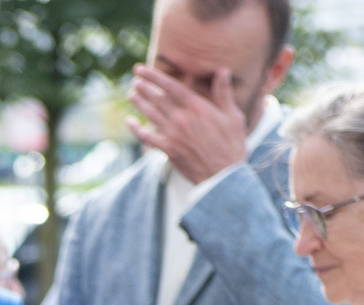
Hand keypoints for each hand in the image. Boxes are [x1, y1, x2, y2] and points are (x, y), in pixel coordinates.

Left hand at [127, 63, 254, 185]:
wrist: (223, 175)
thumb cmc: (232, 145)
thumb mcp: (233, 116)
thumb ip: (224, 93)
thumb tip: (223, 71)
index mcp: (197, 107)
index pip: (170, 86)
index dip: (153, 77)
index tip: (140, 70)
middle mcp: (182, 118)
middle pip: (157, 99)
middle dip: (144, 88)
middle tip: (135, 80)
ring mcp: (173, 135)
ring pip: (151, 115)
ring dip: (139, 104)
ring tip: (131, 95)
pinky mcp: (168, 150)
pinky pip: (148, 138)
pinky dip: (137, 129)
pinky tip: (130, 122)